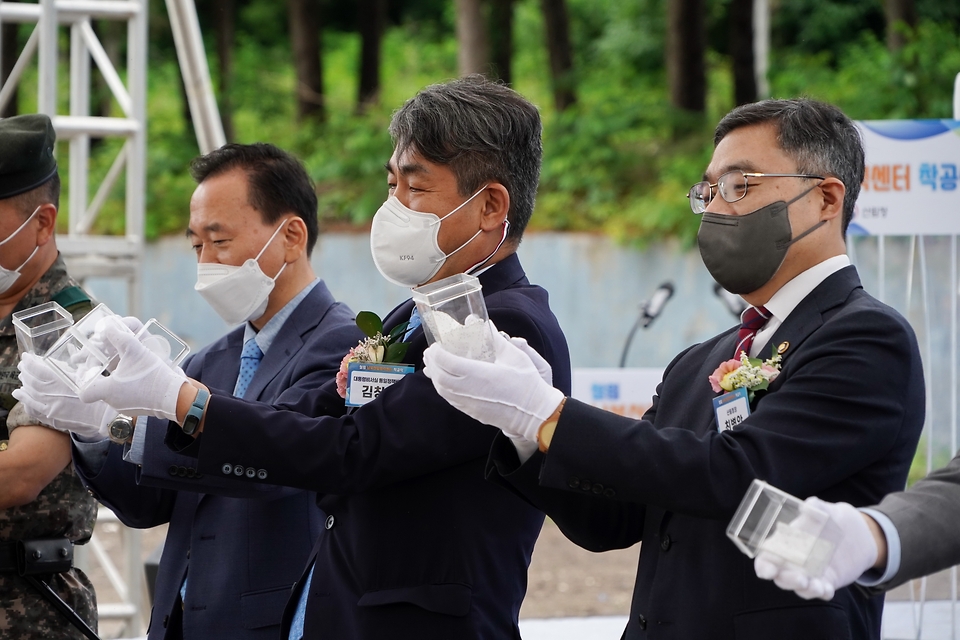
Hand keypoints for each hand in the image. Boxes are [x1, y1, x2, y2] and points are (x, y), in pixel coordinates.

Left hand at [13, 354, 114, 438]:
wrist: (107, 419)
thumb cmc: (104, 396)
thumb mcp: (92, 376)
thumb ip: (77, 366)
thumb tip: (68, 351)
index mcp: (65, 384)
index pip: (40, 371)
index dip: (31, 363)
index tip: (26, 357)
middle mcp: (55, 397)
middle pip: (33, 383)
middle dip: (26, 372)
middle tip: (22, 365)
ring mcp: (52, 409)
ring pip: (31, 396)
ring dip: (24, 385)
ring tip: (21, 377)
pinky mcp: (54, 419)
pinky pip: (34, 409)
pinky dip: (26, 401)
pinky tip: (22, 396)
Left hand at [77, 320, 186, 421]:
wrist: (175, 396)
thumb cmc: (152, 374)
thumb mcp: (134, 350)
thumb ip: (118, 336)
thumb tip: (106, 326)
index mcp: (107, 390)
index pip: (84, 391)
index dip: (85, 379)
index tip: (93, 368)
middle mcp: (113, 402)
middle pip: (99, 389)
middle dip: (103, 374)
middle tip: (110, 361)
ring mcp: (125, 408)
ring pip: (113, 393)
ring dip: (116, 380)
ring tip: (127, 367)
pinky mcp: (137, 410)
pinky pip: (126, 398)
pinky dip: (128, 388)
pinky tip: (139, 378)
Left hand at [422, 327, 563, 442]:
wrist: (533, 414)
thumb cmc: (526, 384)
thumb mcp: (514, 355)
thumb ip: (495, 339)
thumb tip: (484, 323)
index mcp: (476, 373)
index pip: (445, 361)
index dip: (436, 352)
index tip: (436, 345)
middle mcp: (467, 389)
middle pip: (439, 376)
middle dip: (431, 363)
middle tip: (430, 352)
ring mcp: (468, 403)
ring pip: (442, 390)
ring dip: (435, 376)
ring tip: (434, 365)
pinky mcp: (471, 411)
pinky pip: (450, 399)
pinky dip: (443, 388)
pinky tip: (446, 381)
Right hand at [754, 497, 879, 599]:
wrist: (857, 532)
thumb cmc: (831, 517)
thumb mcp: (824, 510)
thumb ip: (816, 507)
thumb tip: (809, 505)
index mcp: (785, 544)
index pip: (767, 558)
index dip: (764, 566)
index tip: (767, 571)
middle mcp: (794, 562)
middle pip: (781, 577)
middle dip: (787, 580)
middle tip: (800, 579)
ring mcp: (810, 573)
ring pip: (800, 588)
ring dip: (805, 590)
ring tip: (816, 586)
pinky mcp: (827, 581)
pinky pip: (821, 591)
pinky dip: (823, 593)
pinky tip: (827, 589)